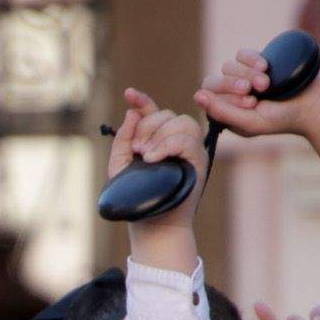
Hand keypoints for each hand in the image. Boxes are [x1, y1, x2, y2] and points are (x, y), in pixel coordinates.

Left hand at [106, 88, 208, 234]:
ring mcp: (190, 149)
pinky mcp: (199, 161)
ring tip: (145, 156)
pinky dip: (168, 145)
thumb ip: (123, 139)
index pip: (152, 112)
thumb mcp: (121, 165)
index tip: (128, 93)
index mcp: (157, 139)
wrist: (152, 225)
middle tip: (136, 149)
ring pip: (181, 122)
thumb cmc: (137, 197)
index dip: (142, 100)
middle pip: (167, 114)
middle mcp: (176, 140)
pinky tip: (152, 158)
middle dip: (147, 126)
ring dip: (159, 135)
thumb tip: (132, 113)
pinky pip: (187, 141)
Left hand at [194, 47, 319, 139]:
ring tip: (266, 84)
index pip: (208, 97)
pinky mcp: (258, 61)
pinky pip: (243, 53)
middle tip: (257, 92)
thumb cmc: (283, 119)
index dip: (225, 96)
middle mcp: (233, 94)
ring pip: (229, 65)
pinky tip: (266, 67)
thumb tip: (198, 96)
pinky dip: (252, 59)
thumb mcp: (250, 122)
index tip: (249, 103)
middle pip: (215, 79)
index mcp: (227, 111)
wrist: (316, 104)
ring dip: (247, 73)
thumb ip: (222, 112)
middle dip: (233, 84)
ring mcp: (245, 76)